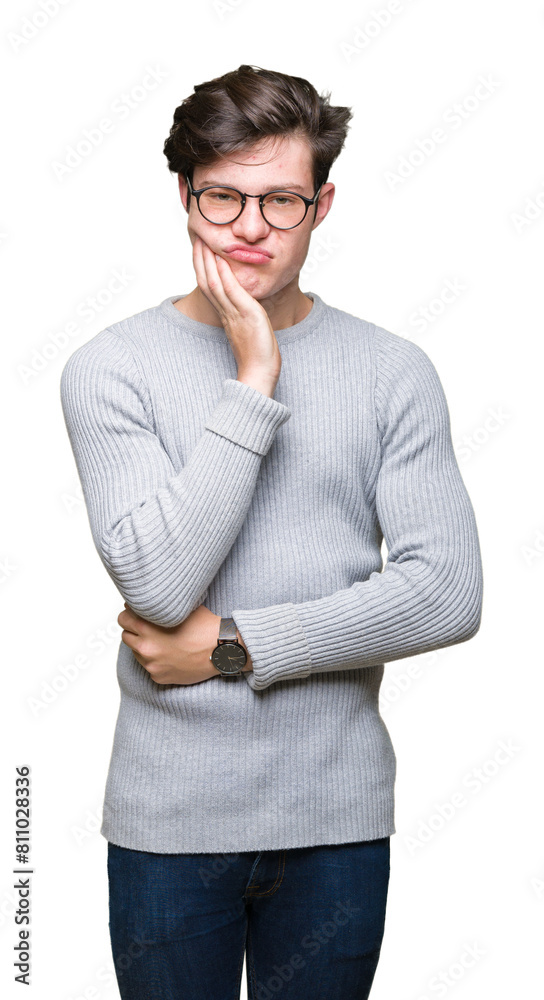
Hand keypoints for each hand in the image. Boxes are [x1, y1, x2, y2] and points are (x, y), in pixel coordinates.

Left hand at [117, 603, 252, 683]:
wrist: (222, 650)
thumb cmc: (205, 628)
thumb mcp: (181, 609)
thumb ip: (160, 606)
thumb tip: (147, 601)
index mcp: (147, 628)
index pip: (123, 618)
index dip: (130, 613)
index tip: (136, 613)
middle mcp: (146, 648)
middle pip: (125, 635)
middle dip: (134, 630)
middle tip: (147, 627)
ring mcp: (152, 665)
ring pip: (136, 653)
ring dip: (143, 646)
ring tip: (161, 642)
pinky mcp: (159, 677)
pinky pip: (149, 667)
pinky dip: (156, 661)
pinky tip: (170, 655)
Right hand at [193, 235, 281, 387]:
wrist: (259, 374)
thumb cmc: (258, 358)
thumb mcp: (249, 332)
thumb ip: (244, 318)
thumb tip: (247, 309)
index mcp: (226, 316)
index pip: (210, 287)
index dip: (203, 268)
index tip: (201, 251)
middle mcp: (226, 313)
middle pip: (207, 282)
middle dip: (201, 260)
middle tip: (197, 239)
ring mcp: (235, 314)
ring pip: (215, 284)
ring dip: (208, 261)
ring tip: (204, 242)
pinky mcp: (247, 315)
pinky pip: (232, 292)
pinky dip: (225, 275)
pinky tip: (221, 260)